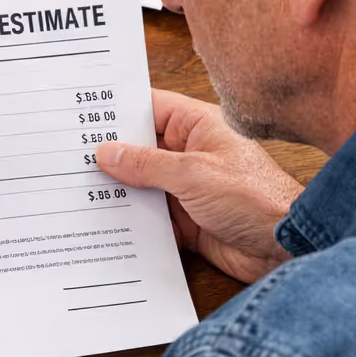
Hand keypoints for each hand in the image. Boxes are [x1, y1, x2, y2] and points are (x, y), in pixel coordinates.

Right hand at [95, 89, 303, 283]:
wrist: (286, 248)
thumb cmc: (256, 198)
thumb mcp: (193, 173)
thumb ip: (147, 164)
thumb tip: (108, 153)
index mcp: (198, 127)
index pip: (150, 108)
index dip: (118, 110)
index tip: (83, 114)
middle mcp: (190, 154)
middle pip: (140, 149)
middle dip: (109, 155)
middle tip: (69, 157)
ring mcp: (186, 188)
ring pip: (140, 185)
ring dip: (117, 191)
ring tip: (76, 191)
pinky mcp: (185, 220)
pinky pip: (149, 217)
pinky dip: (130, 222)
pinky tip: (102, 224)